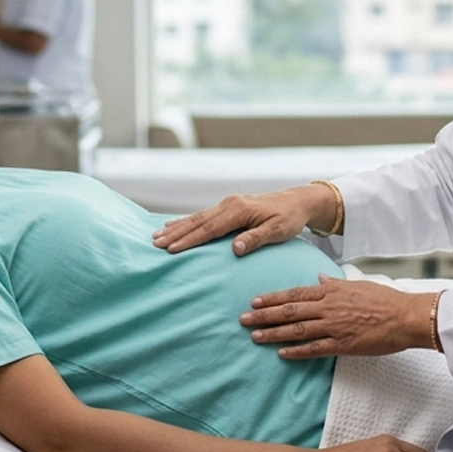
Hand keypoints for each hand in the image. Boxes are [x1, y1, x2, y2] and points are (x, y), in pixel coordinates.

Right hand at [153, 185, 334, 255]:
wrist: (297, 201)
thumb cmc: (289, 219)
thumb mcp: (278, 231)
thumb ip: (256, 238)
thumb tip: (235, 249)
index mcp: (239, 210)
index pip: (209, 228)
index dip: (189, 240)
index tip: (171, 250)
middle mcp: (229, 204)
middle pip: (197, 221)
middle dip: (175, 233)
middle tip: (154, 244)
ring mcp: (227, 204)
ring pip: (197, 217)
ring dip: (176, 227)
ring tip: (156, 236)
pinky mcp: (228, 207)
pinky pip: (203, 216)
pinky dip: (186, 222)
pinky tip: (173, 226)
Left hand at [242, 275, 436, 358]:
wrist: (405, 316)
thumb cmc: (384, 299)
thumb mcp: (357, 284)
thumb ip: (334, 283)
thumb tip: (319, 278)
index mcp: (331, 291)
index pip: (295, 294)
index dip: (272, 298)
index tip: (254, 301)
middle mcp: (328, 307)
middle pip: (289, 311)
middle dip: (264, 316)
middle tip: (243, 320)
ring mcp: (334, 327)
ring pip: (297, 330)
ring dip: (274, 333)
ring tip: (255, 337)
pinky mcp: (343, 345)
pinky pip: (315, 349)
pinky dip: (297, 351)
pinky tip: (281, 353)